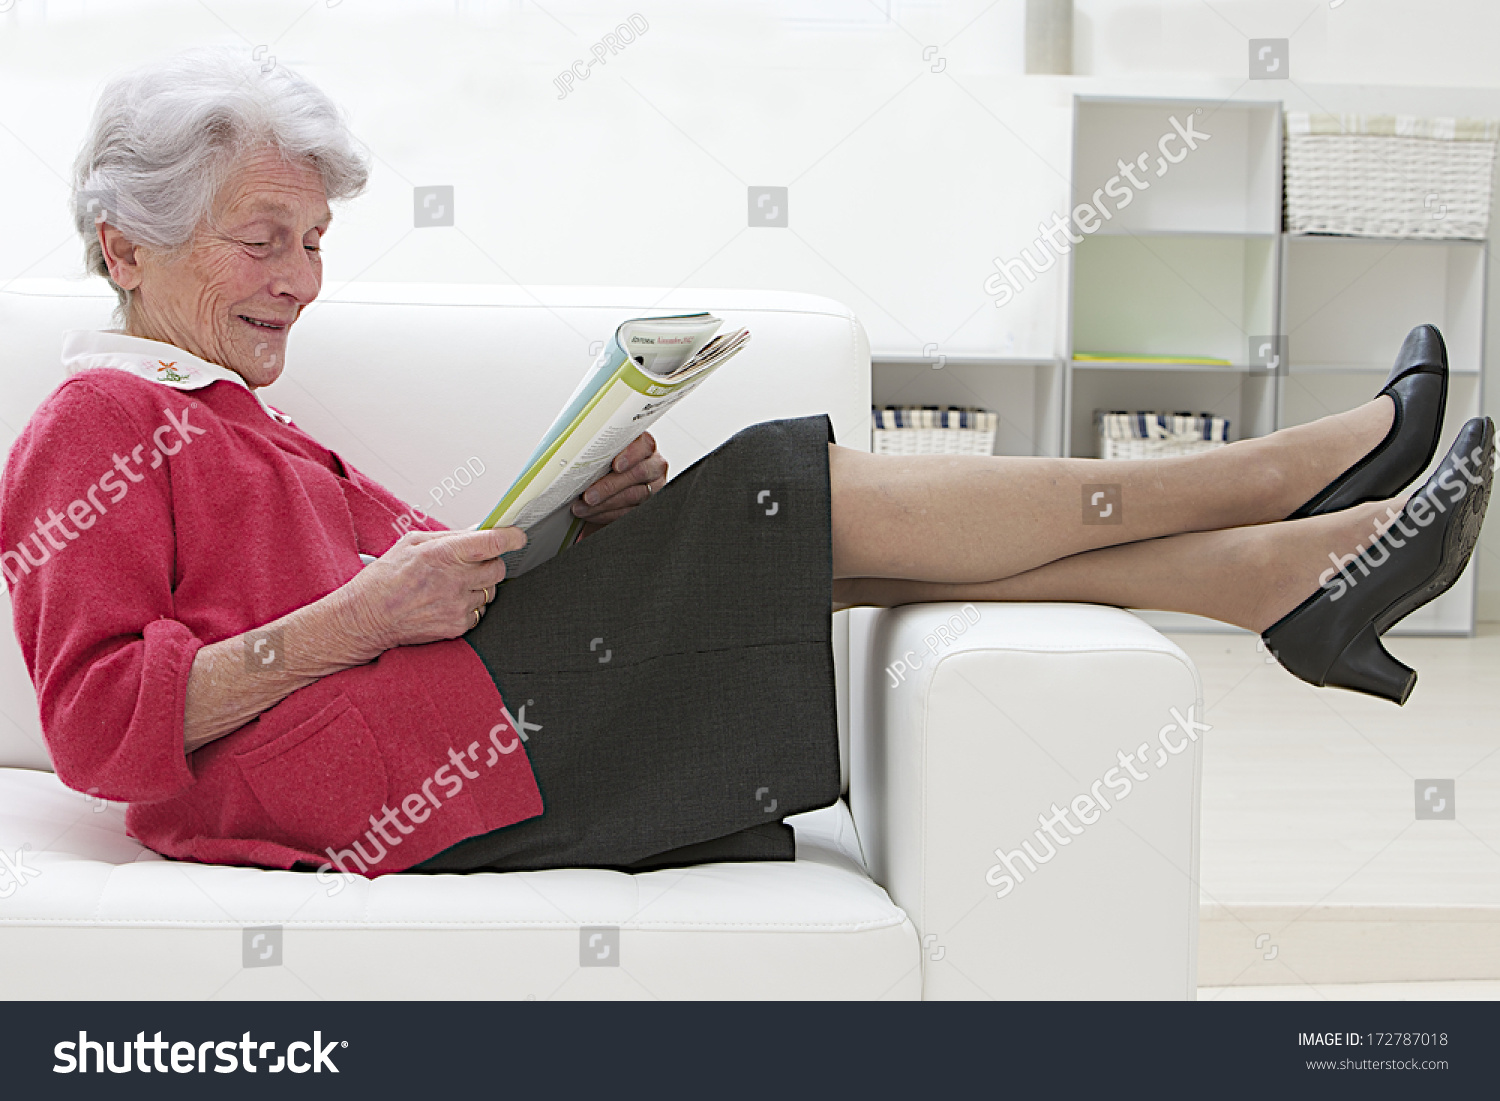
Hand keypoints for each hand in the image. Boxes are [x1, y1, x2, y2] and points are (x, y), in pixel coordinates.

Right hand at [334, 527, 523, 656]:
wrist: (367, 618)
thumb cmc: (385, 579)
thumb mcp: (412, 543)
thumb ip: (449, 537)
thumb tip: (478, 531)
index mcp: (443, 554)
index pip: (493, 542)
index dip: (512, 537)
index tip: (518, 537)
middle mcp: (454, 580)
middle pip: (498, 568)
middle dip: (491, 563)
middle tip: (473, 564)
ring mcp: (457, 605)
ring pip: (490, 592)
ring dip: (478, 586)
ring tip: (451, 586)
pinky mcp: (457, 626)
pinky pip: (479, 612)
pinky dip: (469, 606)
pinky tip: (447, 602)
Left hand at [571, 431, 667, 524]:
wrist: (608, 484)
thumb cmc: (606, 463)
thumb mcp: (604, 453)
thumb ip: (600, 451)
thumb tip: (577, 457)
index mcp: (644, 444)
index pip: (644, 445)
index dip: (631, 454)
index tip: (615, 465)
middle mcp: (654, 464)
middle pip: (638, 473)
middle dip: (610, 486)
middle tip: (588, 495)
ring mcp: (653, 485)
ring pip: (634, 495)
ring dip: (604, 504)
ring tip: (583, 507)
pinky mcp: (647, 504)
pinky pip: (629, 512)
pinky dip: (607, 514)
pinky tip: (591, 514)